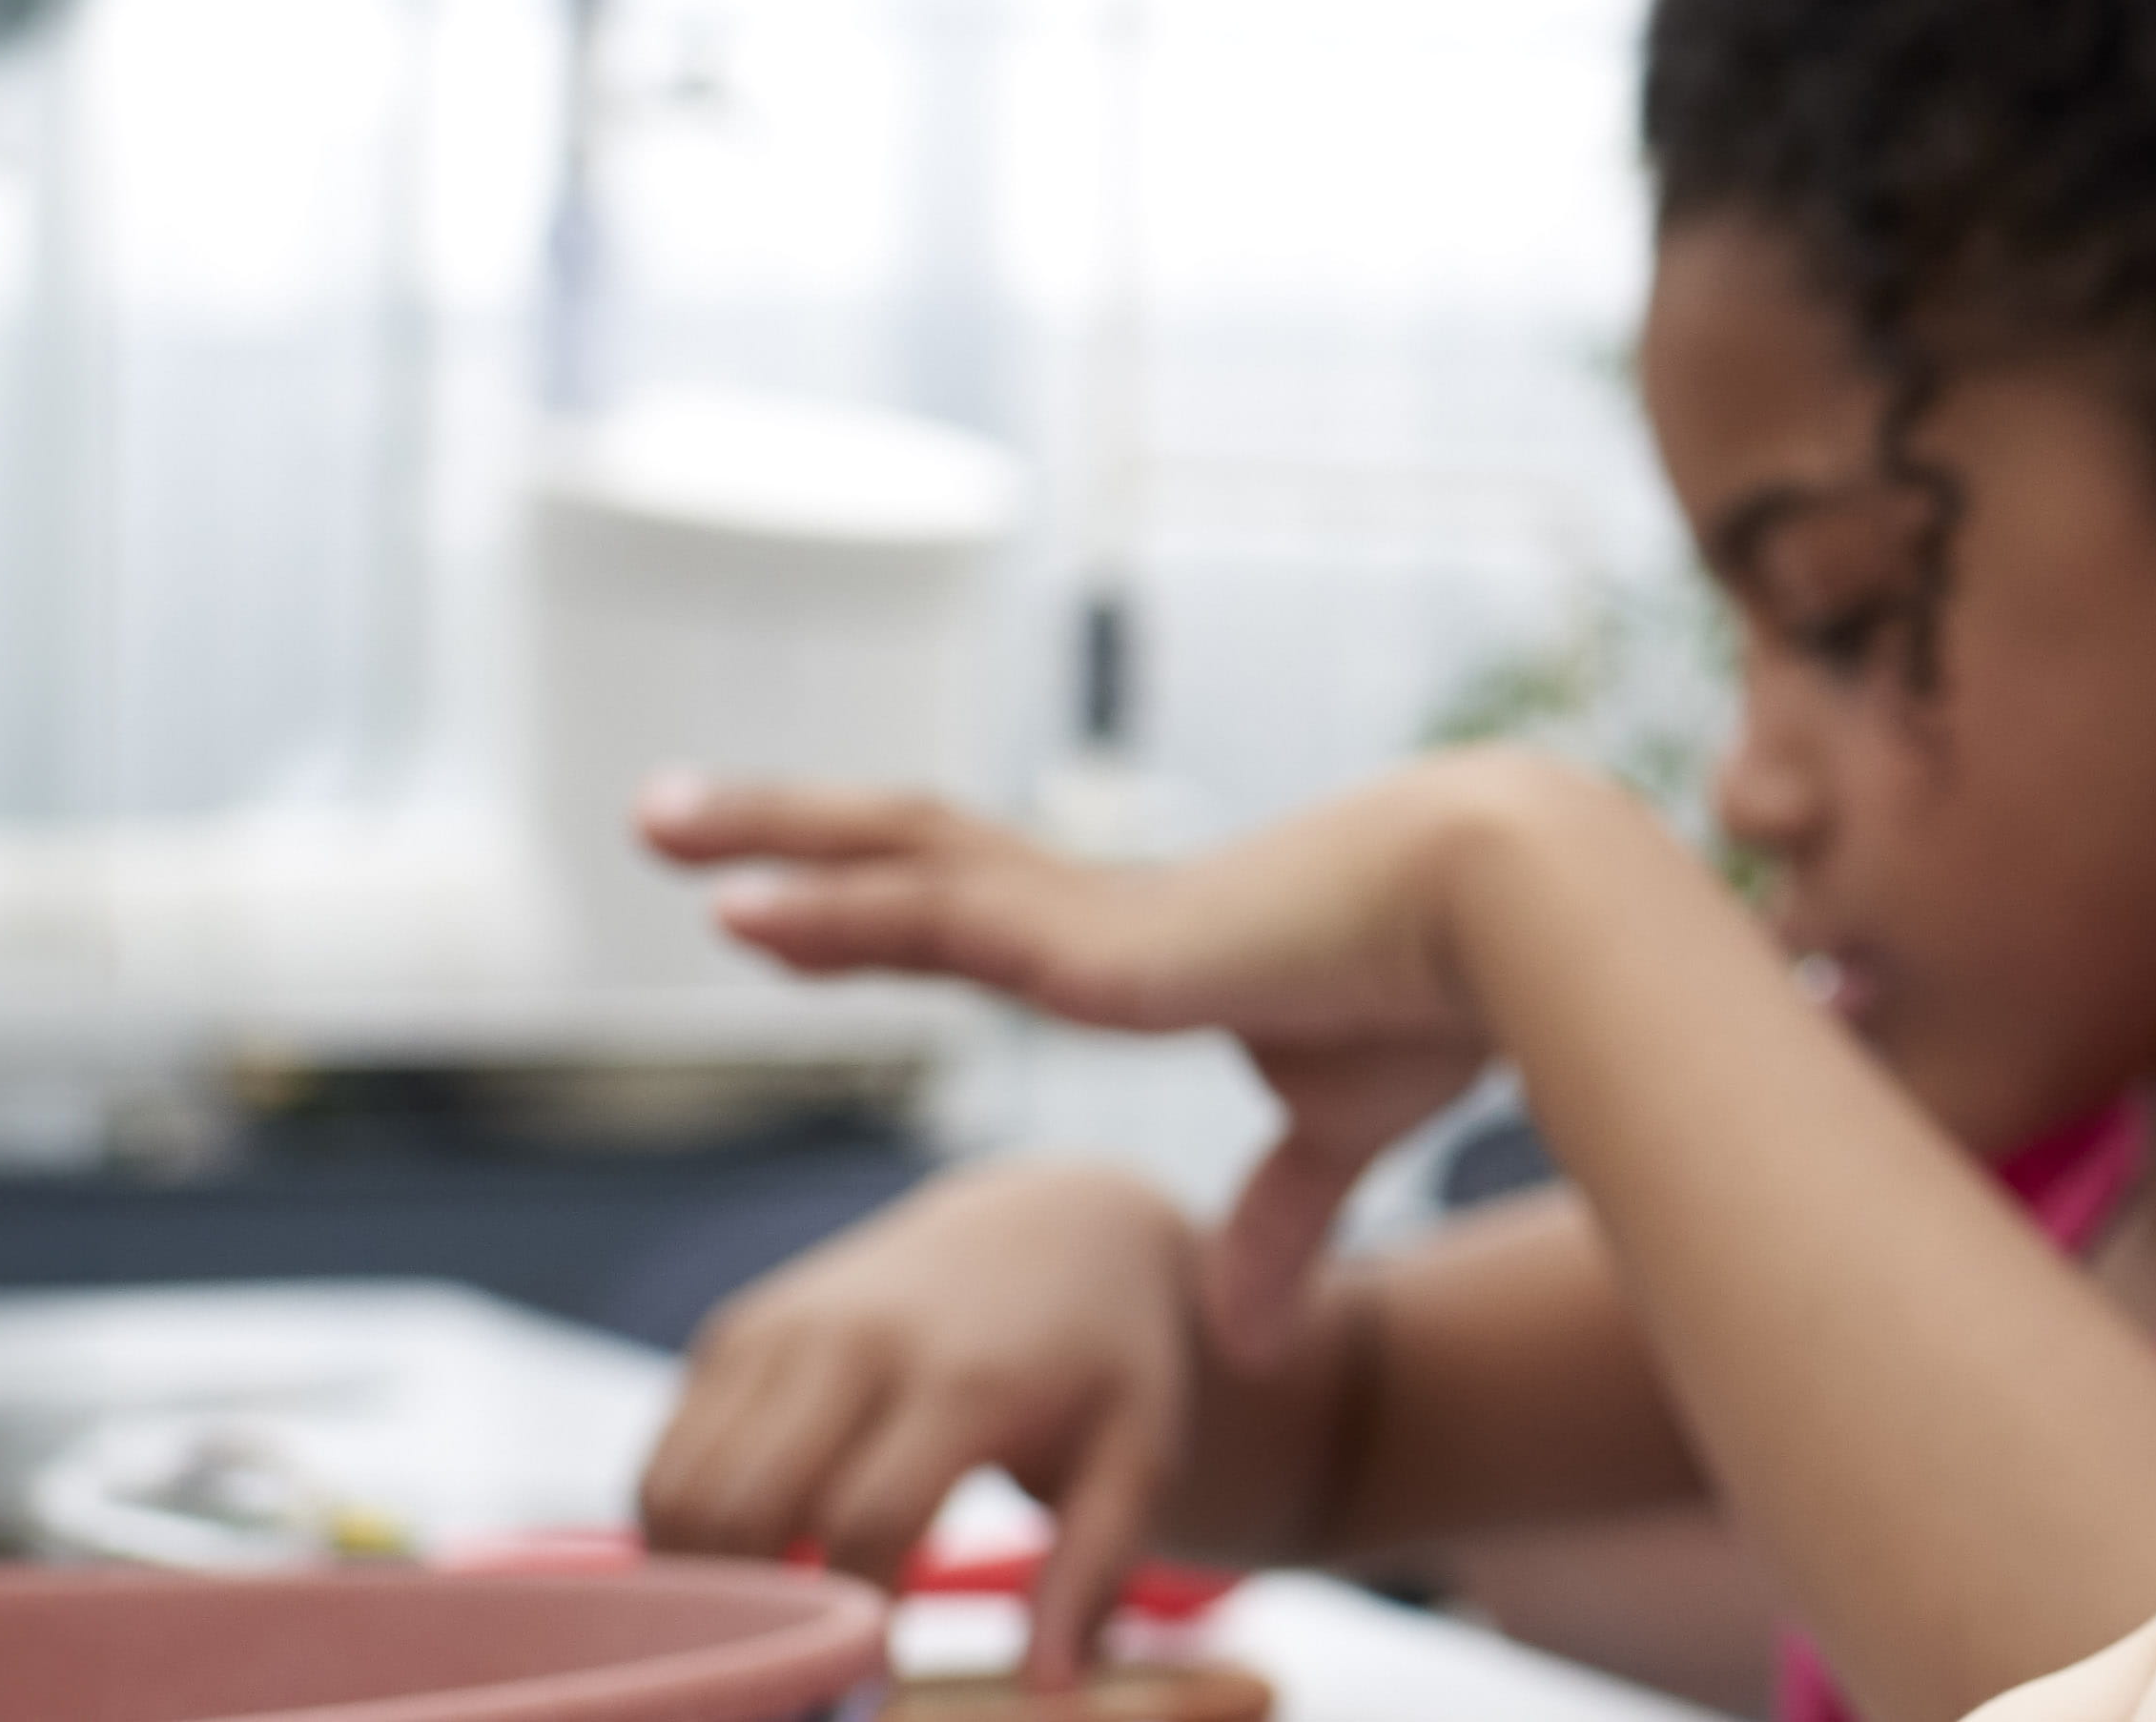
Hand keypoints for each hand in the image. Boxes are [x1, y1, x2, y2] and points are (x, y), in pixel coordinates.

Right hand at [636, 1156, 1217, 1668]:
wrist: (1050, 1224)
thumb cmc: (1104, 1363)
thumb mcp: (1139, 1454)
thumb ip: (1095, 1566)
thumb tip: (1052, 1690)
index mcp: (964, 1377)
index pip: (869, 1523)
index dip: (855, 1621)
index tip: (869, 1688)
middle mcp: (856, 1341)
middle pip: (750, 1510)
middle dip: (760, 1613)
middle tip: (800, 1669)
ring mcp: (782, 1329)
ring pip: (682, 1491)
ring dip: (704, 1581)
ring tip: (770, 1629)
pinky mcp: (735, 1331)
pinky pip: (664, 1458)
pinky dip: (679, 1532)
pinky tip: (745, 1569)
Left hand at [643, 755, 1588, 1362]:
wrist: (1502, 923)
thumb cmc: (1440, 999)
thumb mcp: (1338, 1134)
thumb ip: (1277, 1222)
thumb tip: (1251, 1338)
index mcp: (1136, 952)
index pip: (971, 914)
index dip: (874, 903)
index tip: (783, 898)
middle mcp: (1089, 916)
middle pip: (903, 854)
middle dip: (785, 833)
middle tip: (672, 820)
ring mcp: (1080, 917)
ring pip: (890, 855)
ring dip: (764, 833)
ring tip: (652, 816)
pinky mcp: (1087, 943)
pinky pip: (925, 915)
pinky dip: (823, 906)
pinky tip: (732, 903)